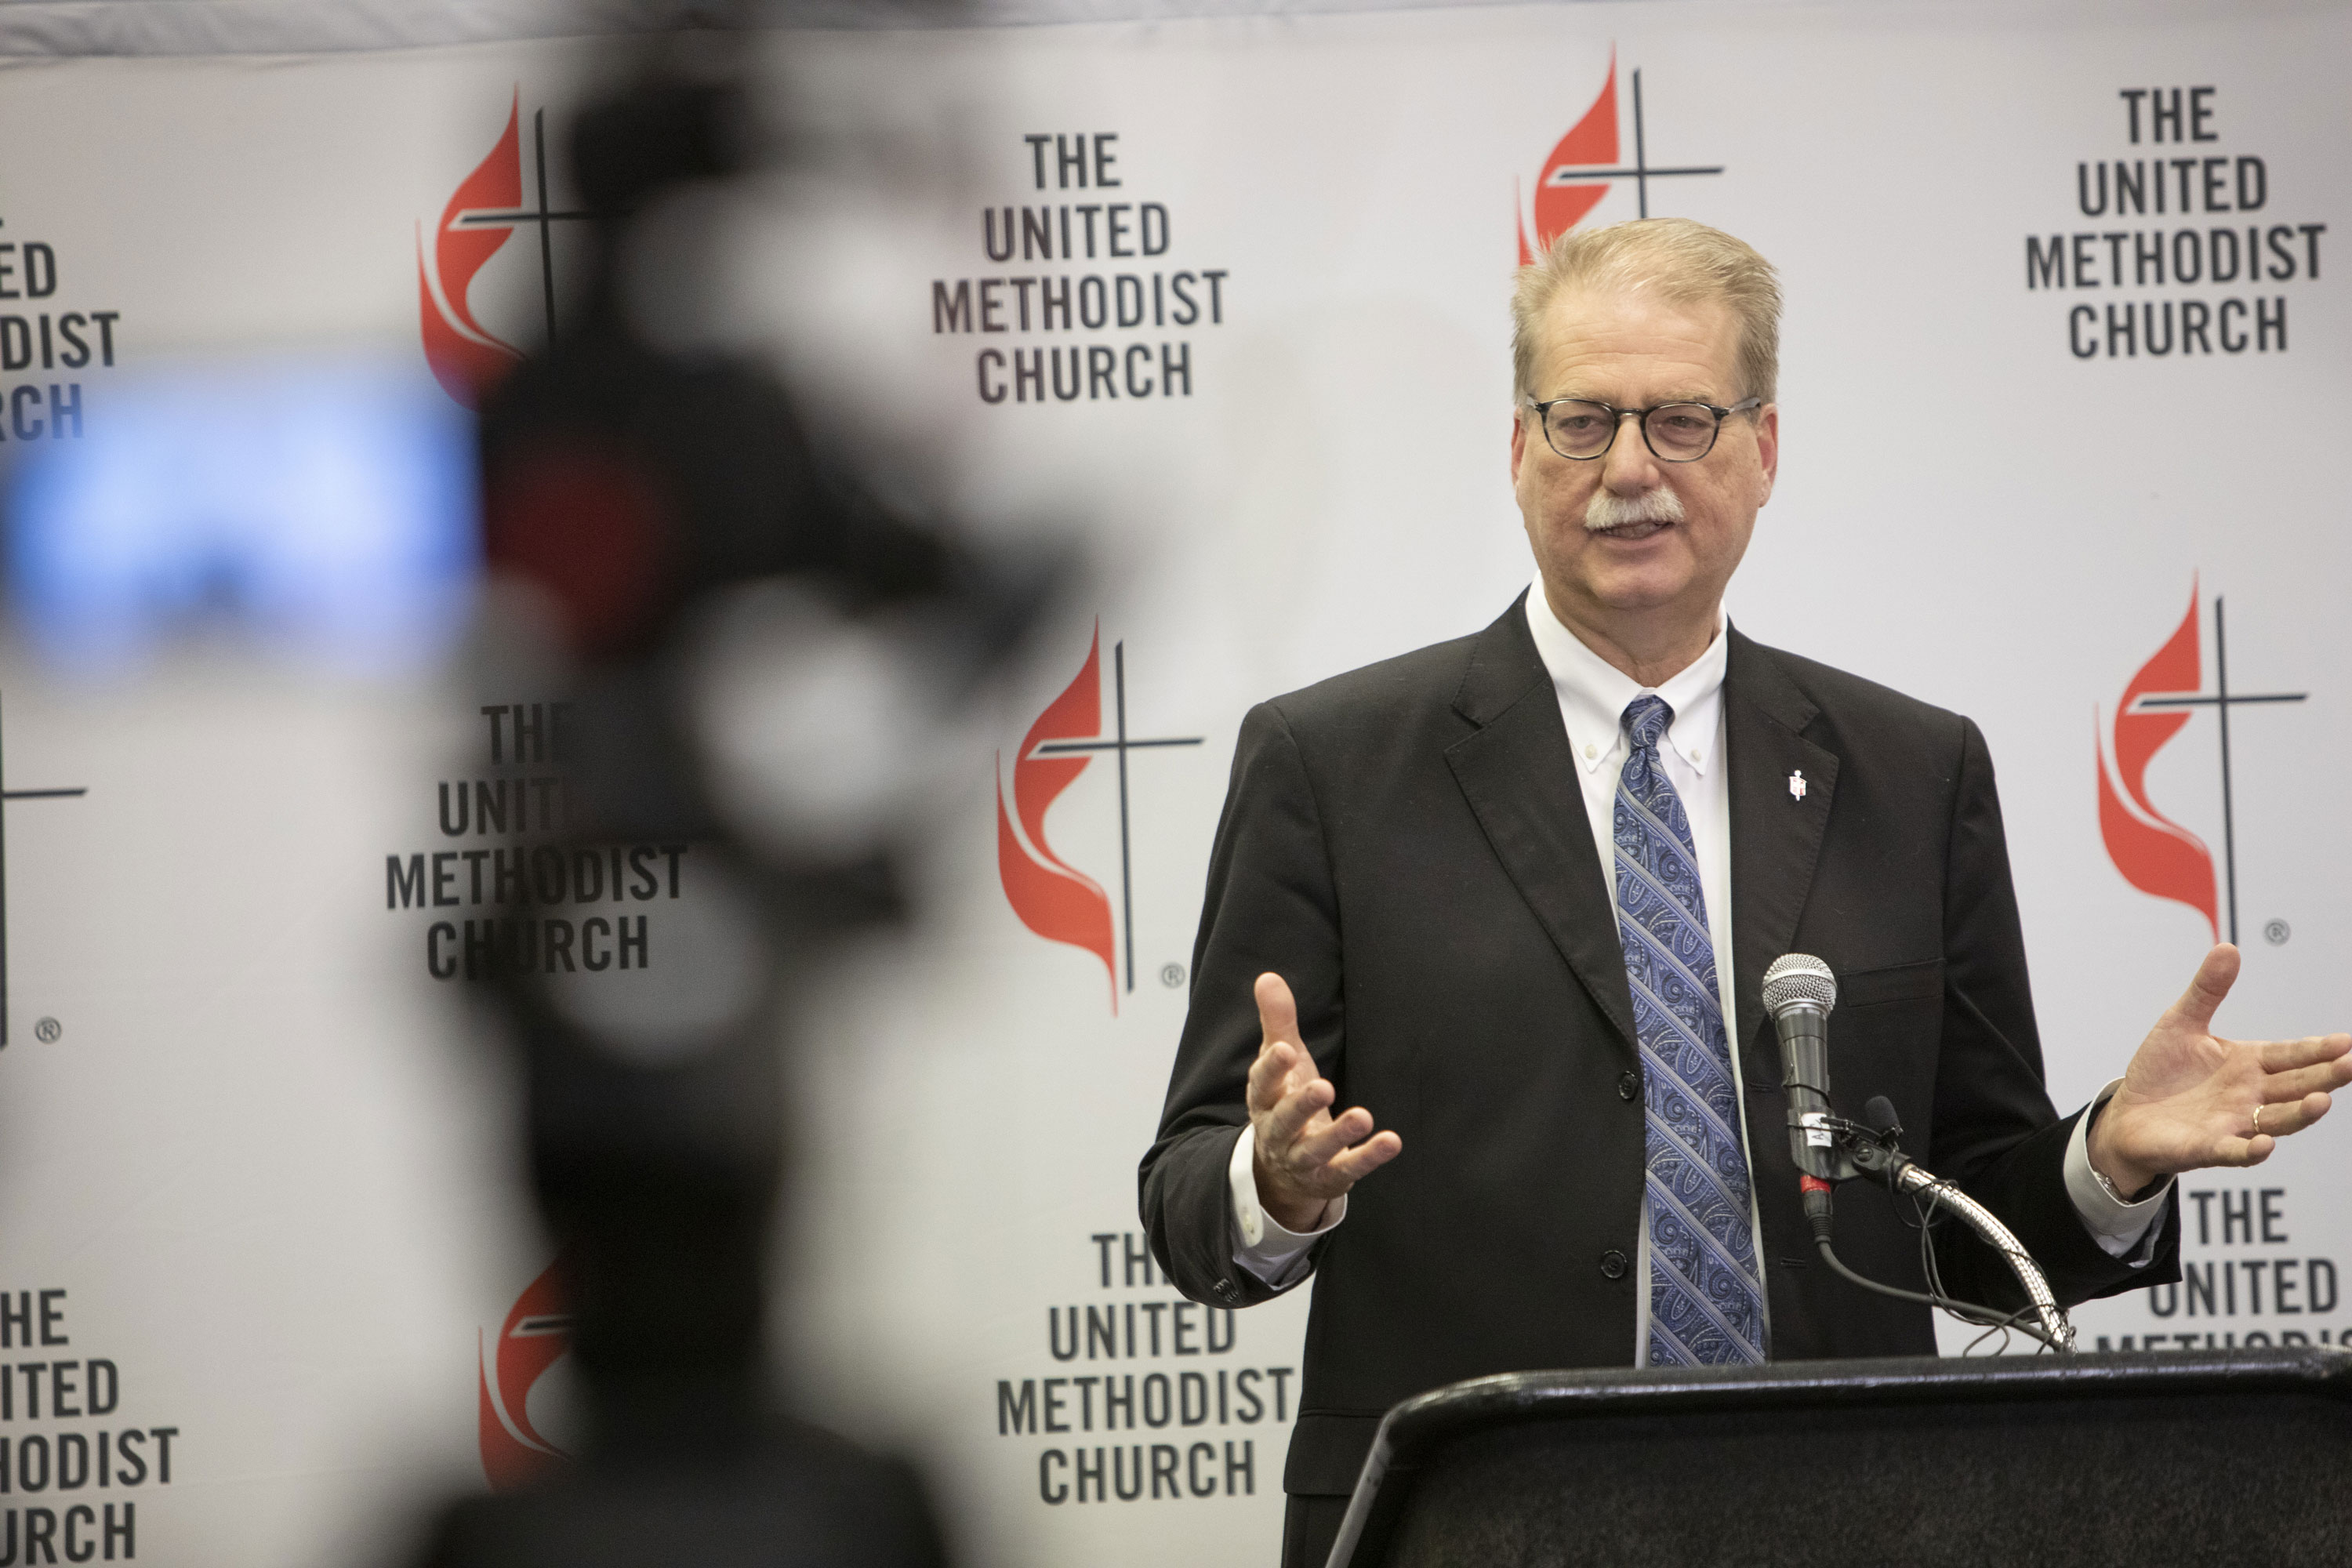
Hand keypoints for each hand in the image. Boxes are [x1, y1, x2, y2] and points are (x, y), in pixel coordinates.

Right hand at [1246, 972, 1400, 1232]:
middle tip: (1323, 1087)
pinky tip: (1391, 1141)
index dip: (1272, 1068)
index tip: (1285, 1050)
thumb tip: (1268, 976)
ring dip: (1338, 1134)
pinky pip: (1348, 1169)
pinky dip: (1368, 1157)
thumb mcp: (1282, 1063)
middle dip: (1301, 1105)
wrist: (1282, 1169)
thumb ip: (1277, 1022)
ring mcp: (1302, 1159)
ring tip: (1363, 1116)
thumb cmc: (1284, 1101)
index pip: (1262, 1084)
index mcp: (1263, 1100)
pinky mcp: (1328, 1177)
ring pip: (1315, 1150)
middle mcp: (1278, 1132)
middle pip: (1284, 1121)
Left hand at [2089, 944, 2351, 1196]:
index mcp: (2248, 1063)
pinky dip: (2250, 1149)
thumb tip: (2227, 948)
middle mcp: (2250, 1095)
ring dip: (2300, 1113)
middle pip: (2296, 1086)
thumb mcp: (2180, 1022)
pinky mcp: (2207, 1147)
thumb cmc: (2160, 1070)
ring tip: (2322, 1101)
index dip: (2318, 1050)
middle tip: (2350, 1065)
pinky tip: (2264, 1143)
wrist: (2127, 1114)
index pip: (2291, 1055)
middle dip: (2325, 1077)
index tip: (2347, 1042)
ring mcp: (2233, 1123)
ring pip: (2277, 1120)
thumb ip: (2207, 990)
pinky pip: (2234, 1151)